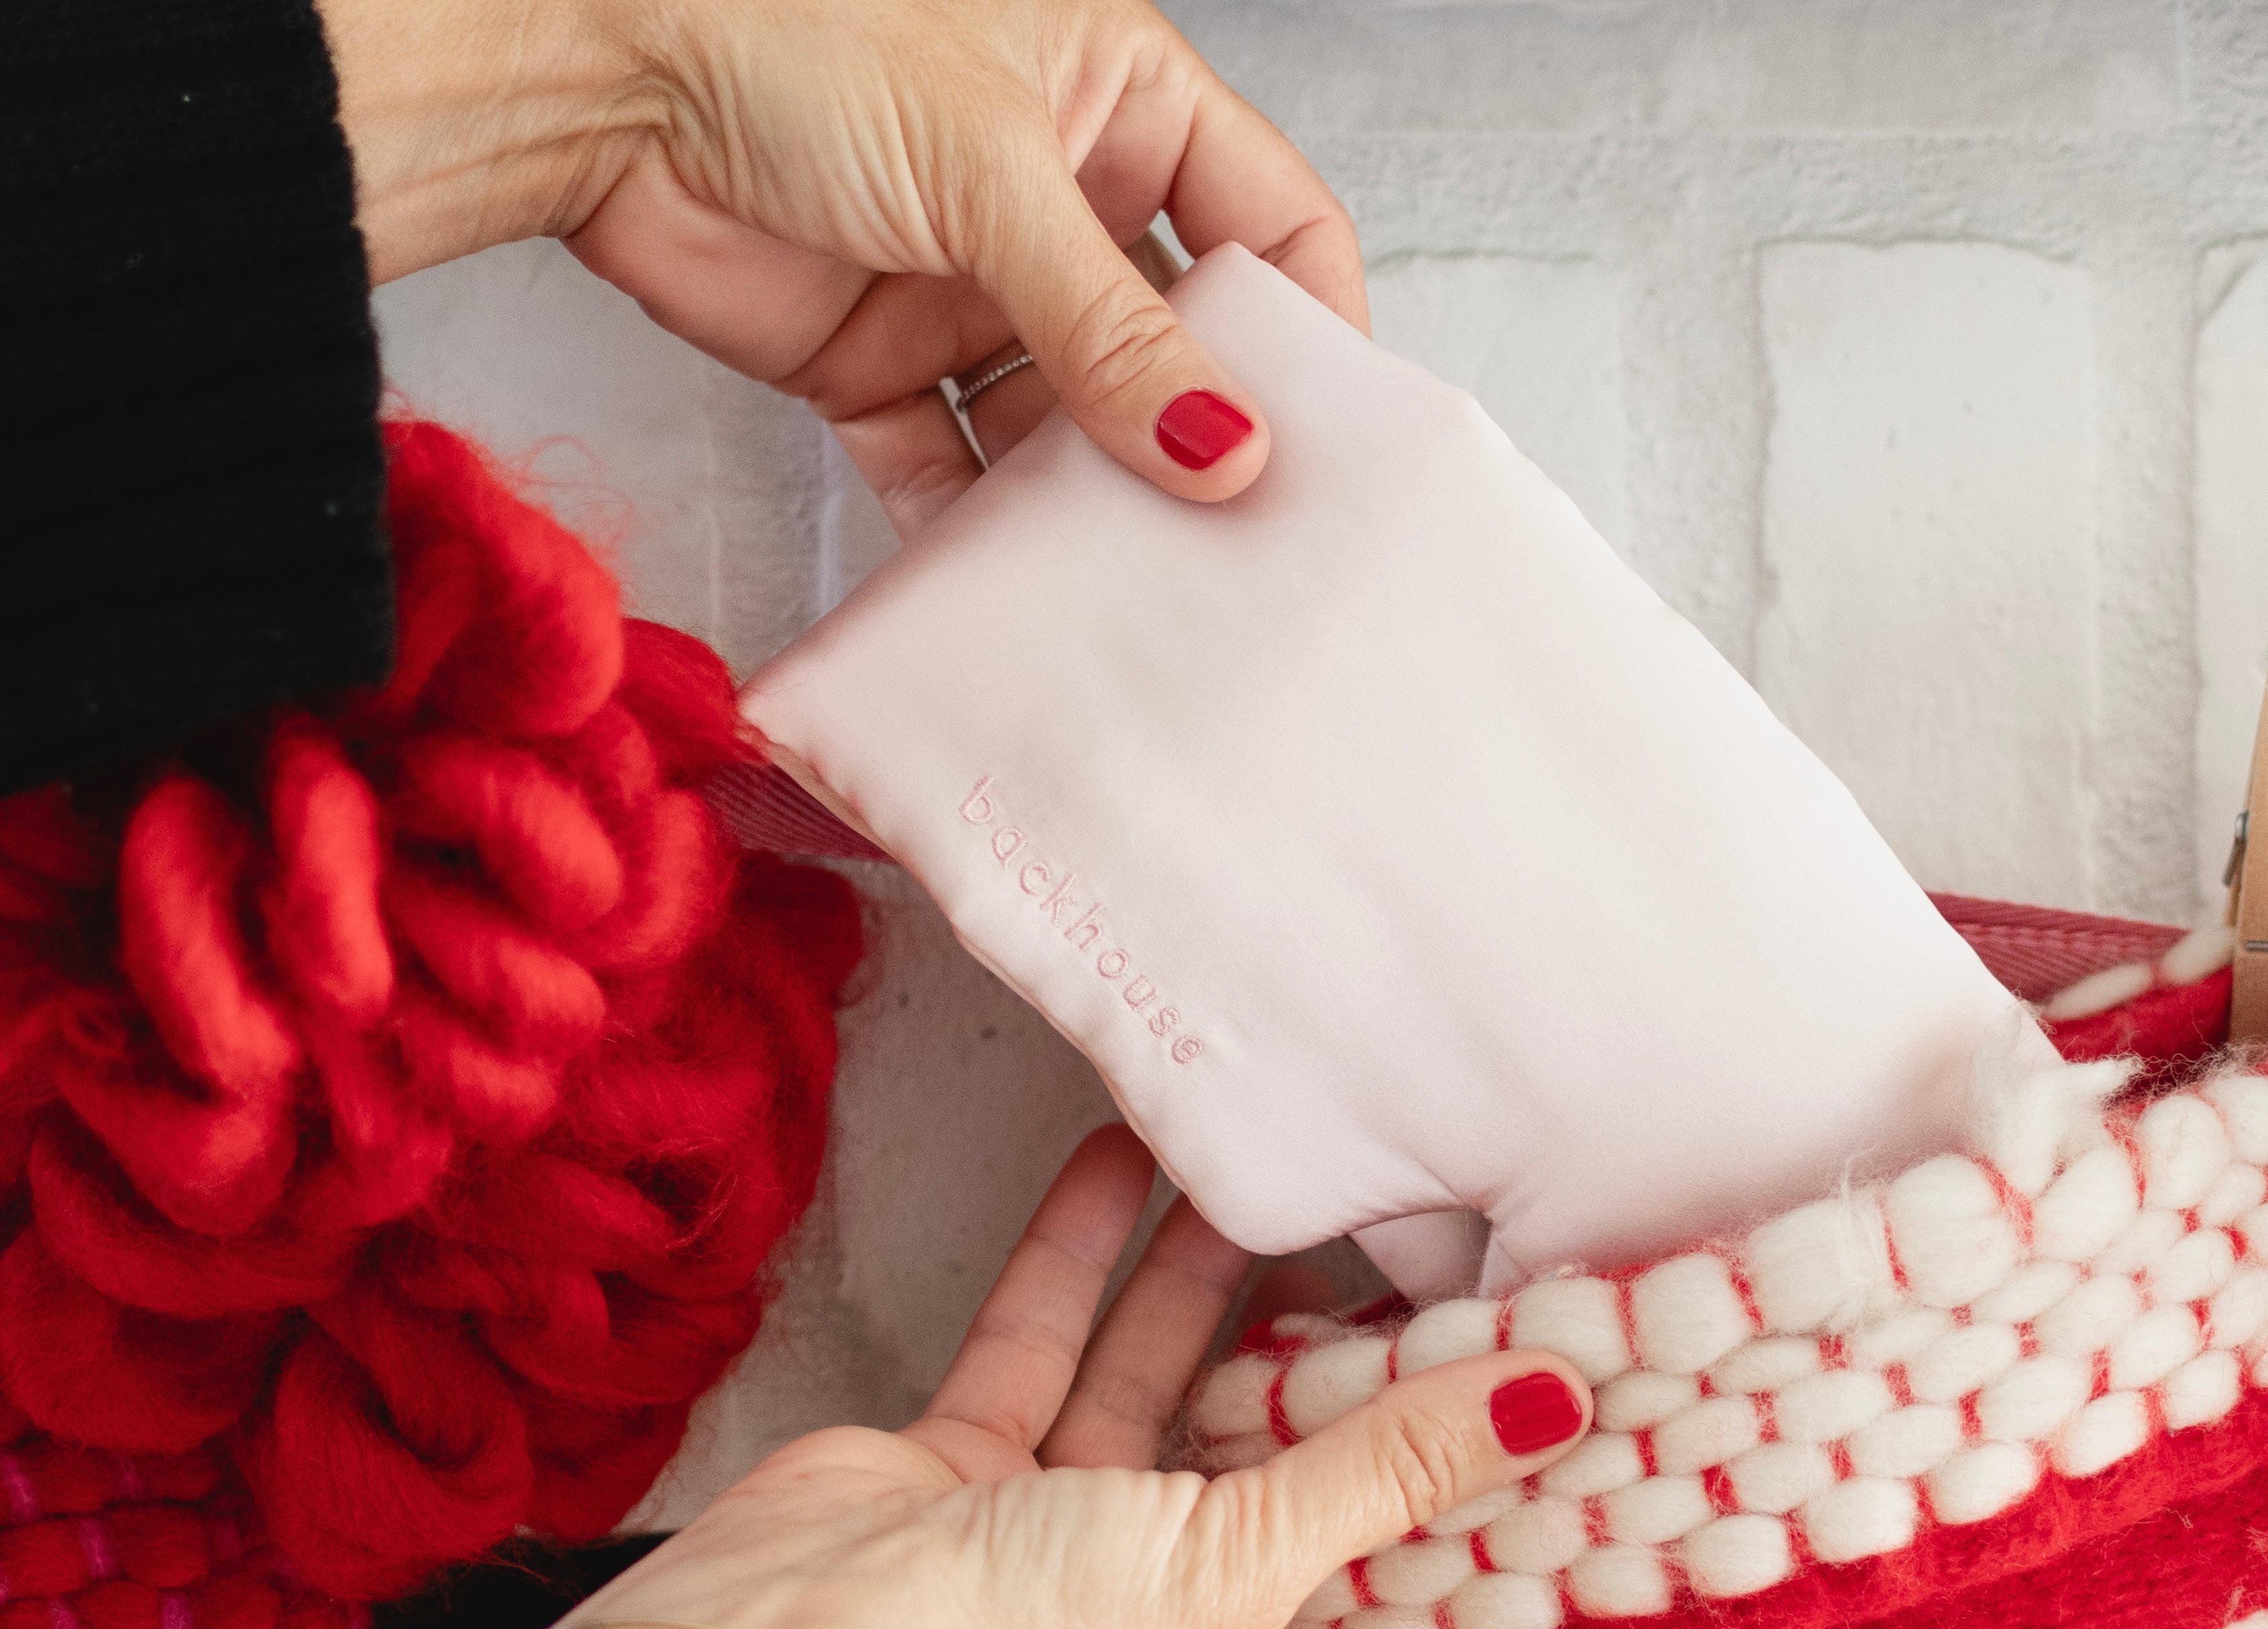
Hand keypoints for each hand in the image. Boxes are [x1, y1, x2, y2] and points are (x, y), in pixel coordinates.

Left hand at [320, 0, 1365, 523]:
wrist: (596, 81)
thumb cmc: (792, 41)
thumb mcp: (990, 175)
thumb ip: (1108, 327)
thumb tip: (1225, 447)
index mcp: (1114, 104)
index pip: (1263, 221)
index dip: (1305, 325)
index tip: (1328, 439)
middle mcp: (1052, 205)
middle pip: (1169, 346)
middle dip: (1199, 442)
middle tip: (1240, 546)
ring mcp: (967, 294)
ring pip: (1063, 426)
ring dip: (1088, 505)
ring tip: (1130, 591)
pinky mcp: (878, 370)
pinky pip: (952, 469)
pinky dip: (974, 529)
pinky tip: (1009, 588)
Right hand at [558, 1127, 1592, 1628]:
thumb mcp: (1238, 1567)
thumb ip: (1387, 1473)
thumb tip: (1553, 1403)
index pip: (1364, 1614)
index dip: (1434, 1518)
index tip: (1500, 1412)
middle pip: (1263, 1486)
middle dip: (1319, 1374)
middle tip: (1395, 1260)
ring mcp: (1051, 1551)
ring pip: (1152, 1398)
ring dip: (1200, 1289)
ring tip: (1272, 1183)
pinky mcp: (969, 1472)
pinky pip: (1047, 1353)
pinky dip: (1082, 1265)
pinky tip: (1127, 1166)